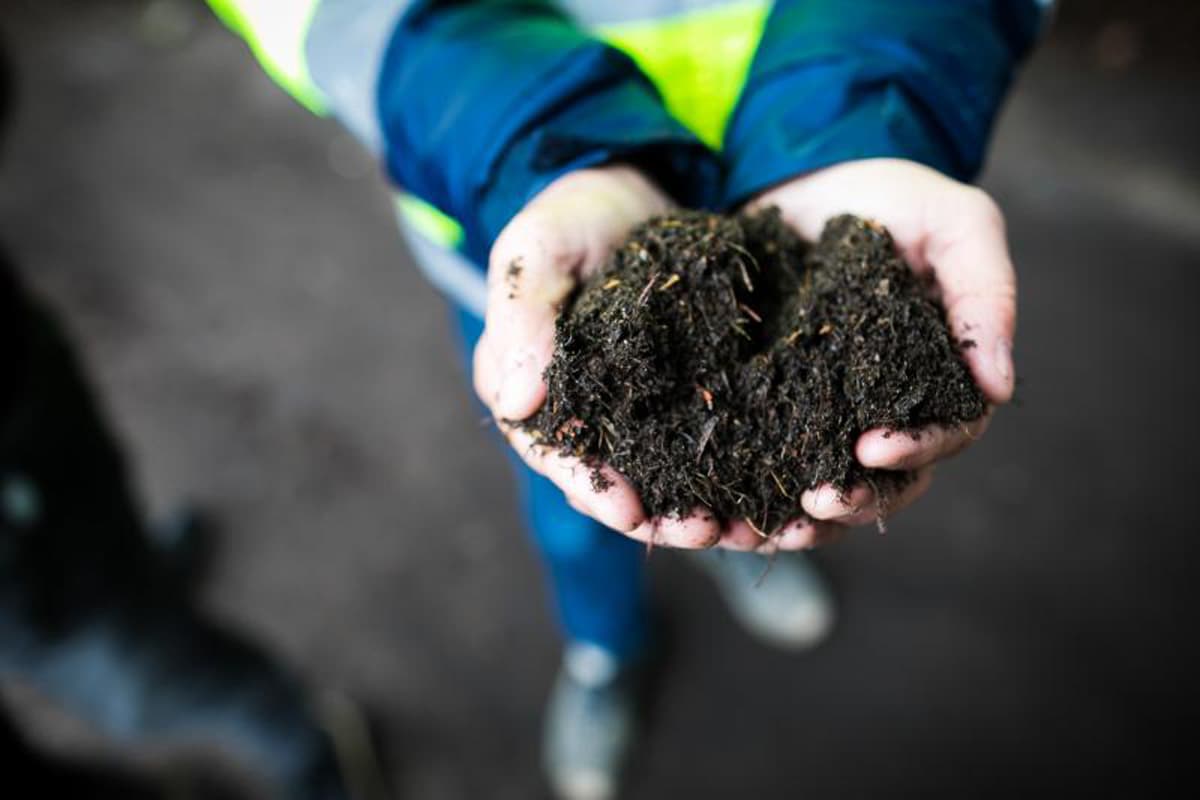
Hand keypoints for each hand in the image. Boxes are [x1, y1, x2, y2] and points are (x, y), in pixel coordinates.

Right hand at [476, 166, 744, 548]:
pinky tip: (780, 486)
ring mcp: (643, 408)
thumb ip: (523, 318)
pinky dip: (742, 467)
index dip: (592, 488)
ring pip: (671, 474)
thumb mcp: (537, 250)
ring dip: (707, 505)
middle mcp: (589, 415)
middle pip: (618, 482)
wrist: (630, 186)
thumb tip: (514, 401)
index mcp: (537, 393)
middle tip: (706, 533)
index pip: (556, 455)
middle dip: (661, 516)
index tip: (629, 512)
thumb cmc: (570, 215)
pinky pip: (714, 439)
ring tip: (750, 527)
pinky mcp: (692, 392)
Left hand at [749, 158, 1016, 533]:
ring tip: (765, 531)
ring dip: (799, 519)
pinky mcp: (770, 407)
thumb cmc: (891, 197)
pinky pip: (764, 464)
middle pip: (884, 482)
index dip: (914, 450)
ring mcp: (826, 414)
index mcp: (939, 378)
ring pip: (825, 488)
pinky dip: (747, 493)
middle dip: (853, 501)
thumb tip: (1001, 388)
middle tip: (813, 505)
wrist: (804, 179)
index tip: (872, 448)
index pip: (942, 435)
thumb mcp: (955, 221)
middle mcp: (886, 409)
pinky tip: (718, 513)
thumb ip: (985, 292)